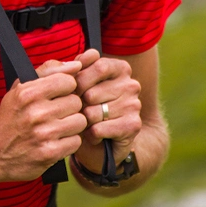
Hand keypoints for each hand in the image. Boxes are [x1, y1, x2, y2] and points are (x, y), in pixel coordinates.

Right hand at [0, 58, 89, 183]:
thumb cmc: (11, 118)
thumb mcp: (20, 88)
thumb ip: (48, 70)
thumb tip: (77, 65)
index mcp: (27, 93)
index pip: (68, 81)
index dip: (65, 88)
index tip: (56, 95)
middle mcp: (35, 112)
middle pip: (76, 102)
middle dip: (68, 108)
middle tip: (55, 114)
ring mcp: (43, 134)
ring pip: (80, 121)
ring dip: (71, 126)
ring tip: (56, 128)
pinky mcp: (50, 153)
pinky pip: (76, 141)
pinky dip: (68, 142)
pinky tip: (55, 141)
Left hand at [72, 50, 143, 164]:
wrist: (103, 143)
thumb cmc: (85, 106)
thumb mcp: (75, 83)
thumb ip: (71, 69)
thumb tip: (75, 64)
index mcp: (119, 68)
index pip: (97, 65)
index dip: (79, 79)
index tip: (74, 89)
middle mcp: (131, 84)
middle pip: (91, 92)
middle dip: (78, 105)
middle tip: (81, 110)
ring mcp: (134, 105)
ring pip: (93, 113)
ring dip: (84, 121)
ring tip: (88, 122)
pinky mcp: (132, 125)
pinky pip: (98, 129)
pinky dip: (91, 134)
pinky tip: (95, 134)